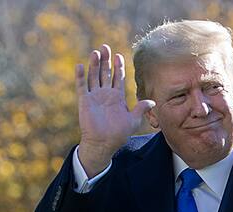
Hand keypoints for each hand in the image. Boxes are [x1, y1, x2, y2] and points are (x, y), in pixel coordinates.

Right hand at [76, 44, 154, 175]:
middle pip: (105, 73)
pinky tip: (80, 66)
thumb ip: (140, 108)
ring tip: (96, 52)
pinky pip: (81, 86)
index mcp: (117, 97)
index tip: (119, 55)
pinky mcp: (84, 101)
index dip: (118, 66)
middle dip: (105, 60)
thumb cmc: (118, 134)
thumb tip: (152, 101)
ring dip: (94, 64)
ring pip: (93, 76)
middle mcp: (105, 94)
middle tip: (105, 47)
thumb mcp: (133, 120)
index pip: (118, 77)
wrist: (103, 143)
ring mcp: (94, 96)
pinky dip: (80, 76)